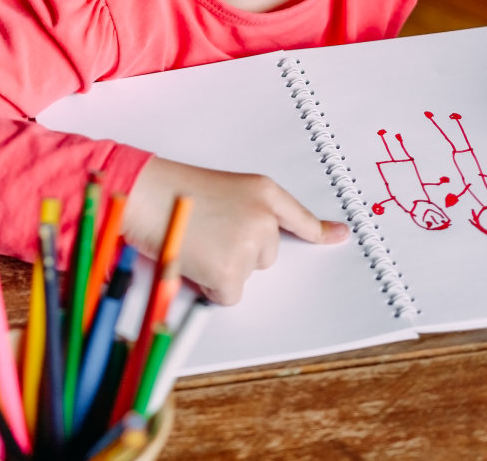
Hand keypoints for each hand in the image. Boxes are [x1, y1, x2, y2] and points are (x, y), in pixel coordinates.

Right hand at [124, 156, 347, 304]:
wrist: (145, 194)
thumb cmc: (171, 191)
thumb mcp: (219, 192)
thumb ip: (244, 214)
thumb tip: (252, 248)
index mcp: (262, 191)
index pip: (298, 217)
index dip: (319, 230)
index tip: (341, 236)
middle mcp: (264, 217)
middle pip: (265, 255)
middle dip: (236, 253)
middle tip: (205, 233)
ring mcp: (250, 244)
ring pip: (244, 275)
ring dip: (219, 269)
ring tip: (193, 241)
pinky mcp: (232, 271)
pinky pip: (229, 294)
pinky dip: (209, 286)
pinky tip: (192, 260)